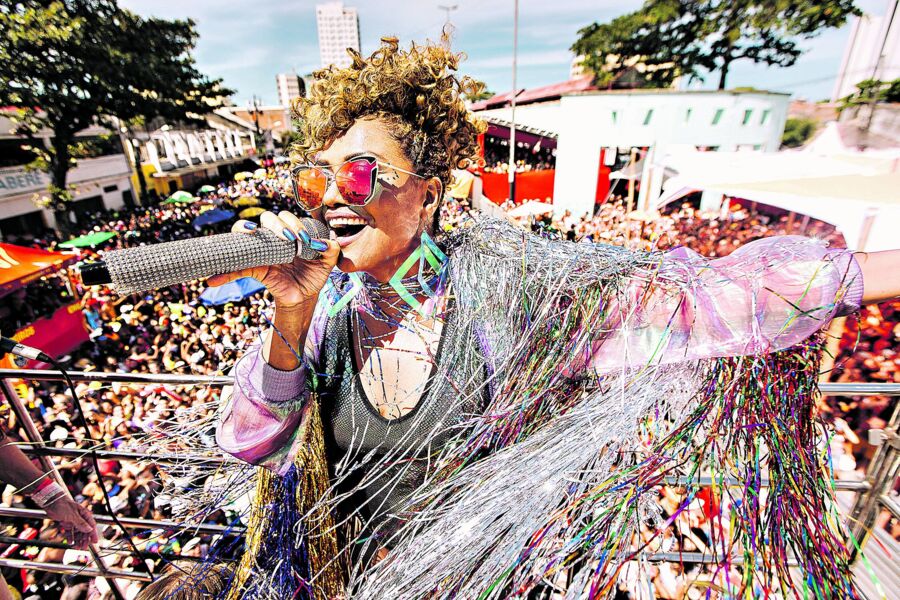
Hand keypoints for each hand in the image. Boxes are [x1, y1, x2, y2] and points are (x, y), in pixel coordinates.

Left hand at [44, 497, 98, 548]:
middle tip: (83, 547)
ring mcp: (73, 521)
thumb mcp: (73, 515)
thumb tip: (89, 530)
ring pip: (77, 533)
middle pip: (84, 531)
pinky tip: (70, 542)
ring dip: (77, 540)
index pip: (91, 525)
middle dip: (84, 540)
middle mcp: (80, 518)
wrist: (52, 502)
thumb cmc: (63, 505)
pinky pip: (69, 532)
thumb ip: (81, 523)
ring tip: (76, 547)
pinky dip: (70, 537)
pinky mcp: (66, 523)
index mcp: (84, 514)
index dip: (93, 534)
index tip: (94, 541)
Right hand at [207, 211, 339, 307]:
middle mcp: (274, 238)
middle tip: (290, 239)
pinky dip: (224, 274)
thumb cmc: (313, 275)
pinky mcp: (255, 269)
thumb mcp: (328, 262)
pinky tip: (214, 280)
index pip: (286, 217)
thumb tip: (323, 243)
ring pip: (245, 233)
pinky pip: (236, 268)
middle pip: (267, 218)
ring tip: (250, 234)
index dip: (293, 223)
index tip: (305, 239)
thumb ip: (332, 249)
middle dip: (277, 224)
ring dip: (245, 231)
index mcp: (291, 233)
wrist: (304, 297)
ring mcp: (262, 251)